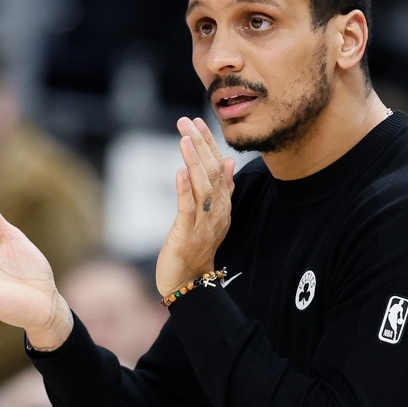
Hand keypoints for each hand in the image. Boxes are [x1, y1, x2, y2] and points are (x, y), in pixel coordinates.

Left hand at [155, 117, 235, 297]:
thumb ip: (220, 190)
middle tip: (188, 121)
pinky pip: (188, 209)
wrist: (189, 285)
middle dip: (201, 145)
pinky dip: (184, 189)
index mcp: (223, 207)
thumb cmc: (197, 249)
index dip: (209, 144)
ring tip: (185, 138)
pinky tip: (179, 171)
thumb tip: (227, 162)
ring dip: (194, 160)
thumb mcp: (212, 216)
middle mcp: (217, 213)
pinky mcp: (187, 235)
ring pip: (203, 187)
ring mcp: (204, 224)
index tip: (199, 121)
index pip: (219, 169)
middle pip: (213, 173)